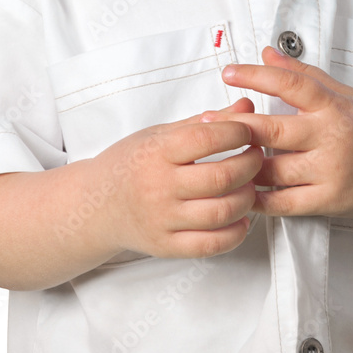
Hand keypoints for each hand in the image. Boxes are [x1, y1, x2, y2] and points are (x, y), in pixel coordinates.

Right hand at [93, 96, 263, 258]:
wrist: (95, 205)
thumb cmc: (132, 163)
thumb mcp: (162, 134)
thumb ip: (206, 121)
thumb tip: (247, 107)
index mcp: (157, 151)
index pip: (206, 139)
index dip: (237, 133)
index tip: (248, 132)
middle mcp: (159, 186)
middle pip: (220, 178)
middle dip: (250, 165)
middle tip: (256, 157)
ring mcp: (162, 219)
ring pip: (220, 212)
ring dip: (247, 198)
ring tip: (250, 186)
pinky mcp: (166, 246)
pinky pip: (211, 244)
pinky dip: (235, 232)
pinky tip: (241, 217)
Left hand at [200, 46, 352, 220]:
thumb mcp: (344, 94)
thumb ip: (304, 74)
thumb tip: (267, 53)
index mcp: (335, 107)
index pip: (290, 84)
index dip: (256, 75)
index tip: (229, 72)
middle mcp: (332, 138)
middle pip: (273, 130)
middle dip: (235, 126)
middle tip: (205, 120)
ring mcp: (330, 172)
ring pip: (272, 169)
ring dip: (242, 163)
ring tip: (216, 155)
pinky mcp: (328, 202)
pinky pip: (283, 202)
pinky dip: (258, 198)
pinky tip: (240, 188)